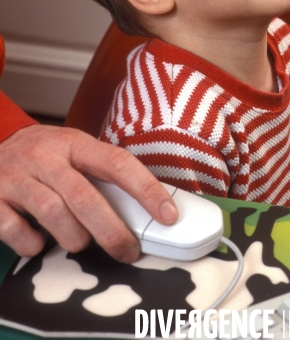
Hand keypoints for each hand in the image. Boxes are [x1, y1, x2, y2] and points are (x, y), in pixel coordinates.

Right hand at [0, 125, 177, 261]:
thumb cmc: (44, 154)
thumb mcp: (74, 150)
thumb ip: (101, 174)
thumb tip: (144, 209)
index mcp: (74, 143)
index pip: (117, 163)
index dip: (146, 189)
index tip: (168, 215)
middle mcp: (45, 158)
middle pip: (85, 196)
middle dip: (112, 231)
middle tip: (127, 250)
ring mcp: (17, 178)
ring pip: (53, 214)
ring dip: (74, 237)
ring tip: (82, 243)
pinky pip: (16, 231)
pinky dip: (33, 244)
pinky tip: (41, 242)